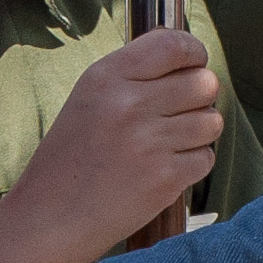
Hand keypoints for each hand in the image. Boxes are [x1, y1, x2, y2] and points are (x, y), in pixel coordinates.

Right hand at [11, 29, 221, 262]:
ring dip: (199, 132)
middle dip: (199, 97)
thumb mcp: (87, 99)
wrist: (50, 217)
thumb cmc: (70, 158)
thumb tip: (188, 61)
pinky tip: (163, 169)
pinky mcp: (165, 179)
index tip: (193, 64)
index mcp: (105, 77)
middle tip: (178, 112)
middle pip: (204, 83)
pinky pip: (206, 157)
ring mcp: (148, 143)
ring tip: (168, 144)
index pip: (173, 45)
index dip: (193, 52)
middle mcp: (128, 105)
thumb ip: (133, 76)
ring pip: (212, 121)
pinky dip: (192, 164)